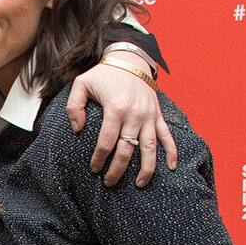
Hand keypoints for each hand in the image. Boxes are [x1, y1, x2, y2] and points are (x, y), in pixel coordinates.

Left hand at [67, 56, 177, 187]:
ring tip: (139, 184)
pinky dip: (171, 152)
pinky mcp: (158, 115)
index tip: (94, 168)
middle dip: (117, 170)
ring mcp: (149, 116)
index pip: (107, 142)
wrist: (131, 59)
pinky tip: (171, 168)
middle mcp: (135, 114)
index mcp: (116, 108)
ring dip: (146, 168)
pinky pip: (167, 136)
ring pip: (149, 148)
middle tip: (109, 183)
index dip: (99, 158)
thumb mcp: (82, 84)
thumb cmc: (104, 74)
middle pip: (126, 150)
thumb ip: (74, 107)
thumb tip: (77, 129)